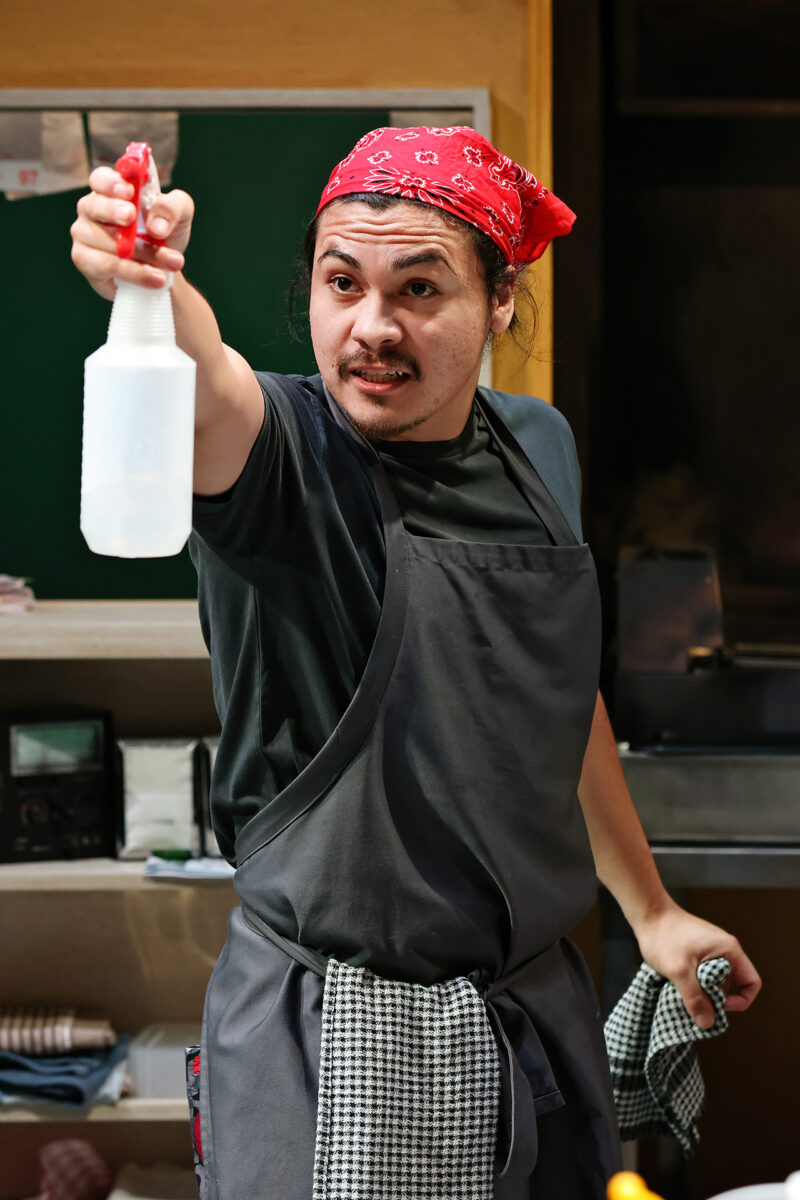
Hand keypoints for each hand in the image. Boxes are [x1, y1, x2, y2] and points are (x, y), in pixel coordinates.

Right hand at [70, 166, 194, 300]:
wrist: (164, 271)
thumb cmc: (165, 236)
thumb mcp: (180, 214)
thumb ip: (173, 208)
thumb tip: (156, 225)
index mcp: (111, 191)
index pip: (100, 179)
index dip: (111, 183)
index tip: (129, 191)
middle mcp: (92, 210)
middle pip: (92, 205)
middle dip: (112, 210)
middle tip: (131, 216)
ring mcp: (84, 235)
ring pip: (105, 240)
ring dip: (141, 252)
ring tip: (171, 262)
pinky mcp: (86, 262)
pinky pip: (106, 265)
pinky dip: (134, 272)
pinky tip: (155, 277)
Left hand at [633, 901, 760, 1028]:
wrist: (648, 913)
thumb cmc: (663, 936)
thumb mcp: (679, 971)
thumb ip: (694, 997)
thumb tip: (707, 1023)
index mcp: (729, 950)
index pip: (752, 982)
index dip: (741, 1000)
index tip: (718, 1005)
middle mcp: (725, 948)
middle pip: (734, 984)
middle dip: (718, 999)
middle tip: (697, 1005)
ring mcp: (712, 949)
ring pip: (718, 980)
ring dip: (706, 991)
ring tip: (685, 995)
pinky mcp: (700, 951)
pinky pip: (706, 973)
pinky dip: (697, 983)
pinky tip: (680, 986)